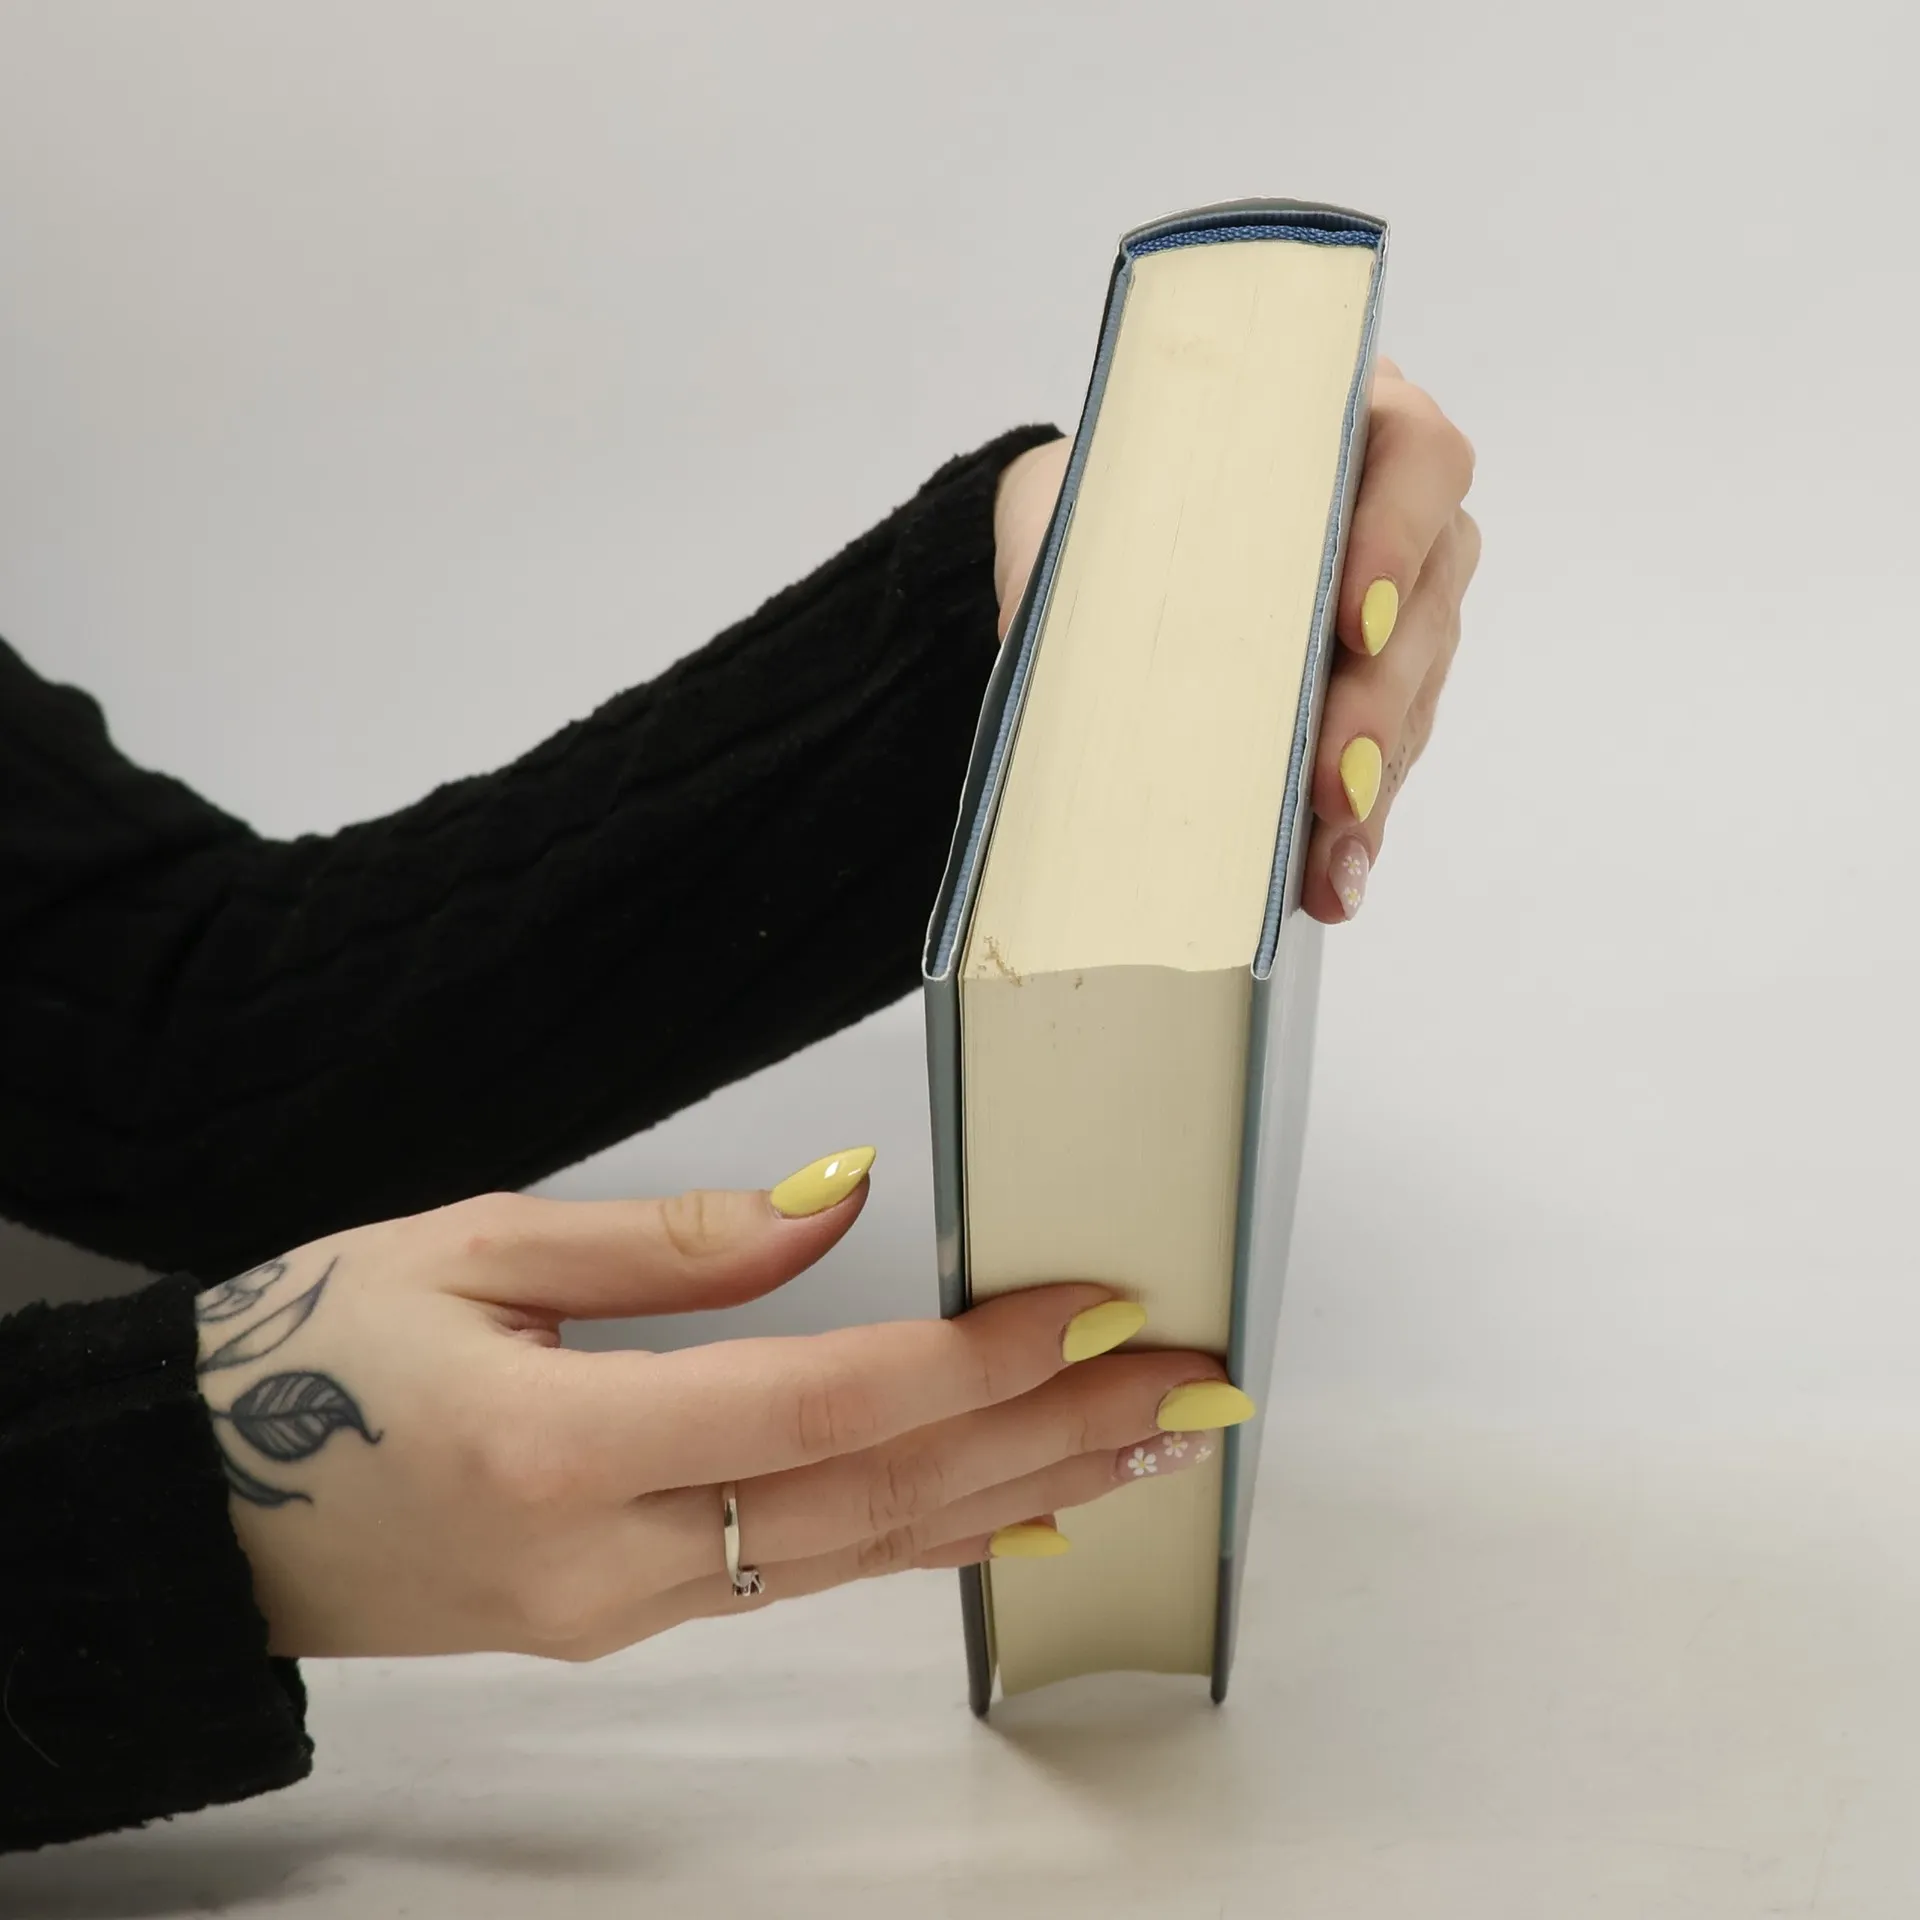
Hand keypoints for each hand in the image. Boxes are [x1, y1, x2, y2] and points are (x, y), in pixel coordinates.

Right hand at [196, 1152, 1249, 1659]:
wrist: (191, 1504)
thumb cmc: (305, 1353)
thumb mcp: (472, 1248)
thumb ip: (669, 1242)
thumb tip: (840, 1201)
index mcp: (560, 1447)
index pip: (827, 1404)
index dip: (978, 1359)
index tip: (1098, 1307)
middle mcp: (608, 1560)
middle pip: (880, 1499)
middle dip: (1050, 1436)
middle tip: (1189, 1389)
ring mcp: (620, 1611)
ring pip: (859, 1556)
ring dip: (1014, 1493)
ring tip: (1144, 1449)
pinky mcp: (622, 1618)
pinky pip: (802, 1578)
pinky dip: (919, 1541)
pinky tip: (1008, 1515)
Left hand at [991, 358, 1478, 922]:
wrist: (1091, 538)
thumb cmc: (1106, 492)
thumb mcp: (1085, 495)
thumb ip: (1090, 546)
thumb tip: (1055, 656)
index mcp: (1343, 418)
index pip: (1415, 460)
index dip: (1396, 540)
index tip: (1353, 619)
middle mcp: (1398, 505)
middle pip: (1428, 602)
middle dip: (1377, 704)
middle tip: (1329, 782)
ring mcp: (1401, 601)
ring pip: (1415, 693)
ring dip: (1370, 783)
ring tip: (1327, 860)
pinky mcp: (1377, 690)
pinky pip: (1384, 757)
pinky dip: (1352, 822)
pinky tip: (1328, 881)